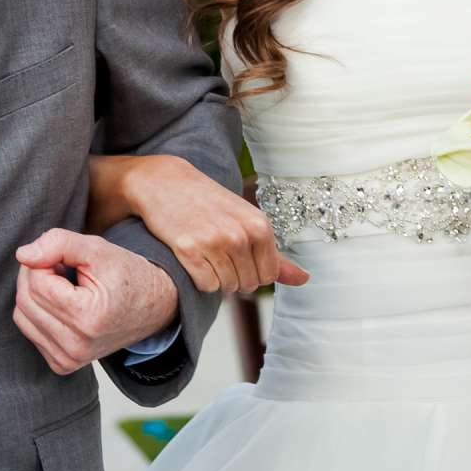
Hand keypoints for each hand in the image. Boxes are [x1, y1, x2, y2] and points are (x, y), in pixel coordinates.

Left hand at [13, 229, 180, 375]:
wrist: (153, 308)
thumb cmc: (128, 276)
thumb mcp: (98, 249)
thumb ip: (58, 243)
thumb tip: (22, 255)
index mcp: (87, 318)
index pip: (37, 282)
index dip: (44, 260)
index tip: (64, 256)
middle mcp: (76, 346)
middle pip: (26, 300)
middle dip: (36, 275)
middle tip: (61, 266)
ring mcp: (69, 359)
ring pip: (22, 315)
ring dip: (35, 293)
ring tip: (64, 285)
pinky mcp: (63, 364)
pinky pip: (30, 330)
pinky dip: (38, 312)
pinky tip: (62, 304)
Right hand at [119, 156, 307, 294]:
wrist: (165, 182)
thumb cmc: (209, 203)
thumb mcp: (247, 221)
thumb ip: (275, 255)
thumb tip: (304, 279)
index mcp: (260, 227)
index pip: (268, 276)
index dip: (253, 272)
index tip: (238, 255)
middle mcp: (240, 235)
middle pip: (247, 285)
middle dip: (234, 276)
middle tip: (218, 251)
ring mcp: (214, 243)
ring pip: (226, 287)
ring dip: (216, 277)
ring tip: (205, 251)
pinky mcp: (188, 250)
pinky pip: (205, 285)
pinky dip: (199, 278)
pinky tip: (193, 255)